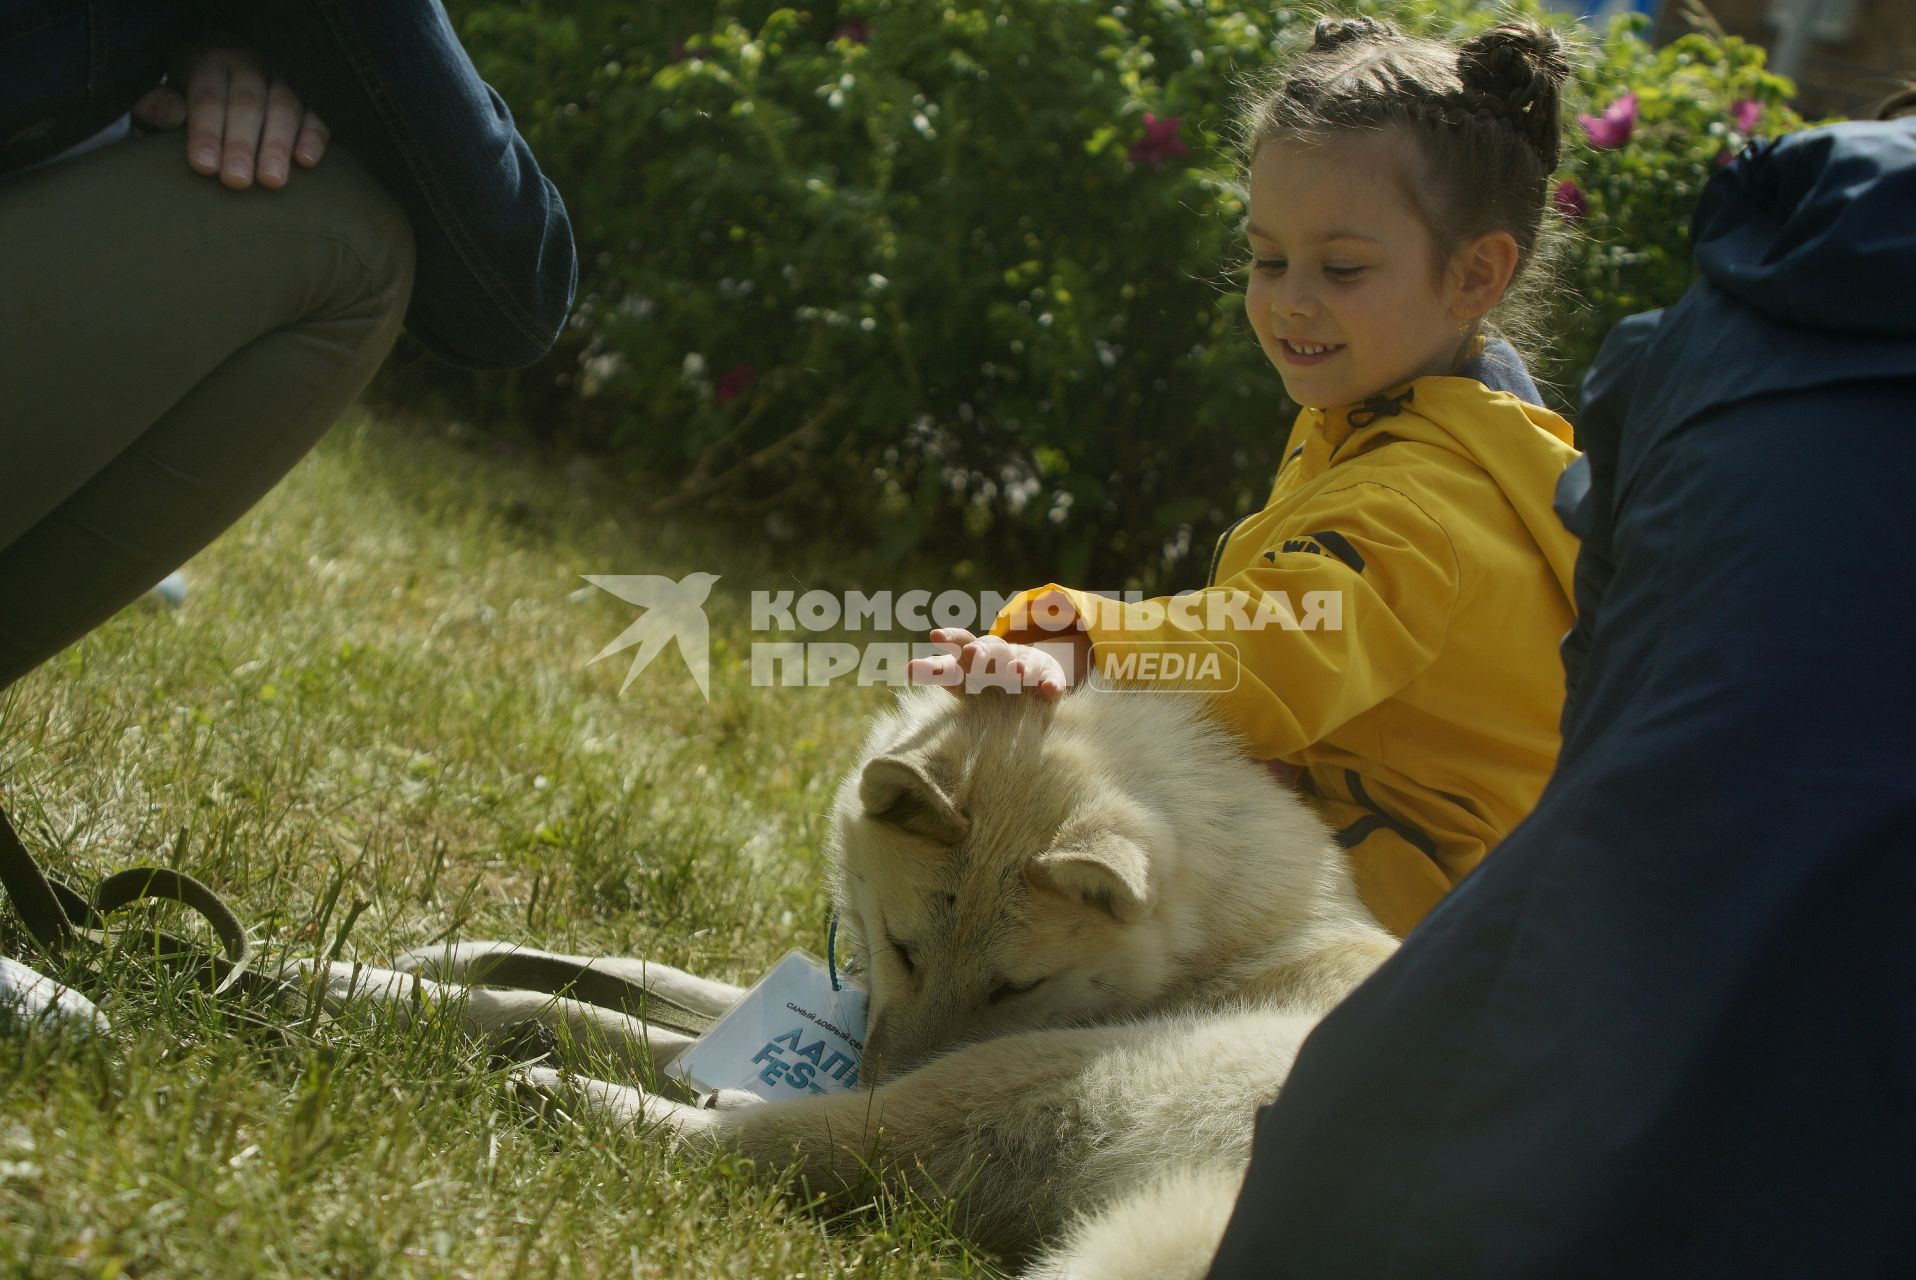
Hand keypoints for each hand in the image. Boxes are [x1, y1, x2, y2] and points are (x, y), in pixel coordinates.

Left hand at [131, 41, 329, 188]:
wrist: (239, 77)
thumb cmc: (201, 100)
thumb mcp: (170, 92)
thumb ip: (157, 105)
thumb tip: (171, 115)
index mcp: (211, 63)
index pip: (208, 96)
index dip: (206, 131)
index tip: (203, 166)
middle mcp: (250, 64)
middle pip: (247, 103)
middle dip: (241, 144)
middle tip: (236, 181)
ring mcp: (284, 77)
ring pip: (284, 107)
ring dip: (277, 145)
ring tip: (272, 181)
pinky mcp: (313, 95)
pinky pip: (318, 112)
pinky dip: (314, 135)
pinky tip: (306, 161)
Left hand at [907, 627, 1085, 699]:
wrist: (1029, 670)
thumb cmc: (984, 676)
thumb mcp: (960, 675)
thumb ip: (936, 671)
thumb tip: (907, 667)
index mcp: (974, 655)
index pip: (960, 642)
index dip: (949, 638)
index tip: (935, 635)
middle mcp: (999, 655)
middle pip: (990, 649)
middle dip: (981, 652)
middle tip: (971, 655)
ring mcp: (1025, 665)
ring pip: (1021, 664)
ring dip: (1018, 668)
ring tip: (1014, 674)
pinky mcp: (1048, 676)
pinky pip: (1051, 681)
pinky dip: (1052, 685)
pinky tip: (1051, 691)